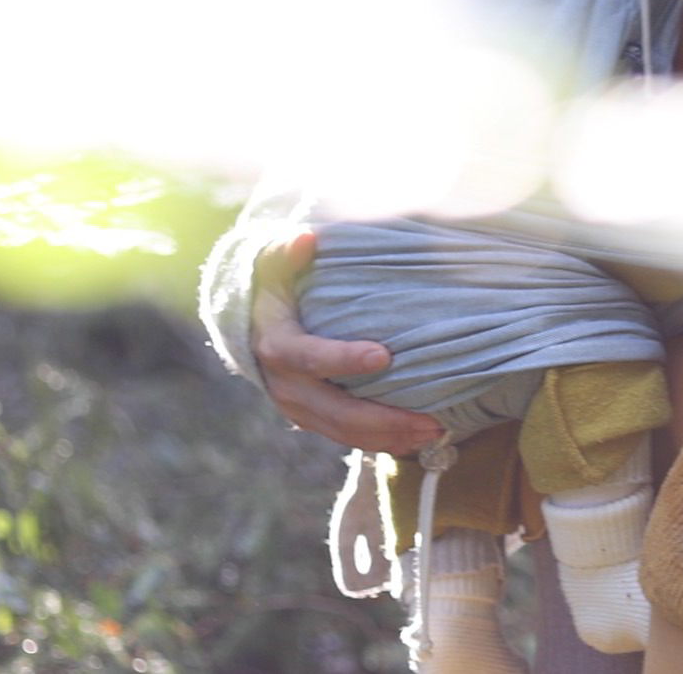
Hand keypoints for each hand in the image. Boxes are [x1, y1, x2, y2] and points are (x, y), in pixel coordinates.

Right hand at [252, 228, 442, 454]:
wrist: (249, 325)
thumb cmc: (274, 286)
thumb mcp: (274, 264)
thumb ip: (288, 251)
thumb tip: (307, 239)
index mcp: (276, 346)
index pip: (310, 357)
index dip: (343, 359)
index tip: (384, 356)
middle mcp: (285, 386)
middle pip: (336, 411)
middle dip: (383, 419)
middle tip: (429, 420)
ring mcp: (297, 408)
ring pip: (344, 433)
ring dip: (390, 438)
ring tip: (434, 433)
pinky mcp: (311, 419)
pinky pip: (347, 437)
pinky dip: (382, 442)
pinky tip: (418, 440)